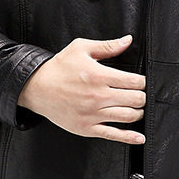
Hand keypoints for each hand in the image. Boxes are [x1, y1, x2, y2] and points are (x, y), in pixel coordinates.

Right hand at [17, 34, 145, 143]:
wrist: (36, 88)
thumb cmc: (59, 68)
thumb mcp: (81, 48)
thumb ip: (107, 46)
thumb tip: (128, 40)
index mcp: (99, 76)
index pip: (135, 81)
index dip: (142, 81)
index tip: (140, 81)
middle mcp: (98, 96)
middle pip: (136, 99)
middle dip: (142, 96)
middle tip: (138, 94)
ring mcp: (93, 114)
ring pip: (129, 117)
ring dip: (138, 112)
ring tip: (135, 108)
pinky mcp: (87, 128)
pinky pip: (113, 135)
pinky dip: (130, 137)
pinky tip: (140, 137)